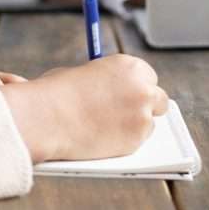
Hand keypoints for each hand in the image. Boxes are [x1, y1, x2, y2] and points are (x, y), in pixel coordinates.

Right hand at [1, 54, 167, 162]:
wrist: (49, 116)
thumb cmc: (57, 92)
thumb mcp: (81, 73)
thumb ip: (101, 80)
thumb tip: (102, 87)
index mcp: (130, 67)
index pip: (148, 77)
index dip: (137, 87)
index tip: (127, 95)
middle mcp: (143, 89)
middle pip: (159, 100)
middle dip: (146, 107)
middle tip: (129, 114)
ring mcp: (142, 116)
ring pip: (149, 124)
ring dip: (134, 127)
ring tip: (107, 129)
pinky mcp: (136, 141)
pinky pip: (137, 142)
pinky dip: (125, 142)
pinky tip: (105, 139)